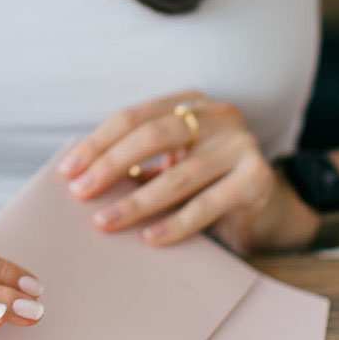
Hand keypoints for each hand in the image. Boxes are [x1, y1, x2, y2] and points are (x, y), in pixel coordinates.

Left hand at [56, 90, 320, 253]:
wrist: (270, 205)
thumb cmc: (205, 181)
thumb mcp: (171, 160)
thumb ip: (137, 160)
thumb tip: (80, 176)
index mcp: (188, 102)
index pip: (132, 116)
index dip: (97, 142)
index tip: (68, 170)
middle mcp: (216, 115)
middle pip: (152, 134)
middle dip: (109, 164)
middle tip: (80, 191)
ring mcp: (239, 143)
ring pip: (178, 174)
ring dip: (135, 201)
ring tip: (104, 221)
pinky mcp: (256, 177)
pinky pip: (207, 204)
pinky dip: (175, 223)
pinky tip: (150, 237)